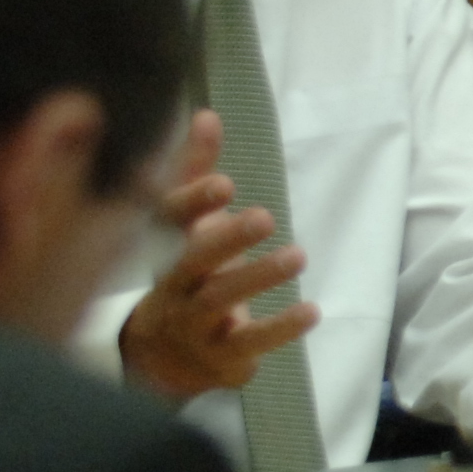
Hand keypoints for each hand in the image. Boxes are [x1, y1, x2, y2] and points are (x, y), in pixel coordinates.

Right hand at [118, 110, 322, 397]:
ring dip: (259, 277)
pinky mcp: (219, 356)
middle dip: (225, 239)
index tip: (223, 183)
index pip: (167, 222)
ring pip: (220, 300)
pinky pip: (249, 343)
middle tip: (263, 217)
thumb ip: (195, 170)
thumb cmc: (184, 274)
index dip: (192, 202)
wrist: (161, 357)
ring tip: (298, 255)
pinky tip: (311, 310)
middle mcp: (171, 284)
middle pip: (191, 261)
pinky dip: (280, 328)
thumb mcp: (185, 225)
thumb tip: (206, 114)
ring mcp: (192, 324)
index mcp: (162, 248)